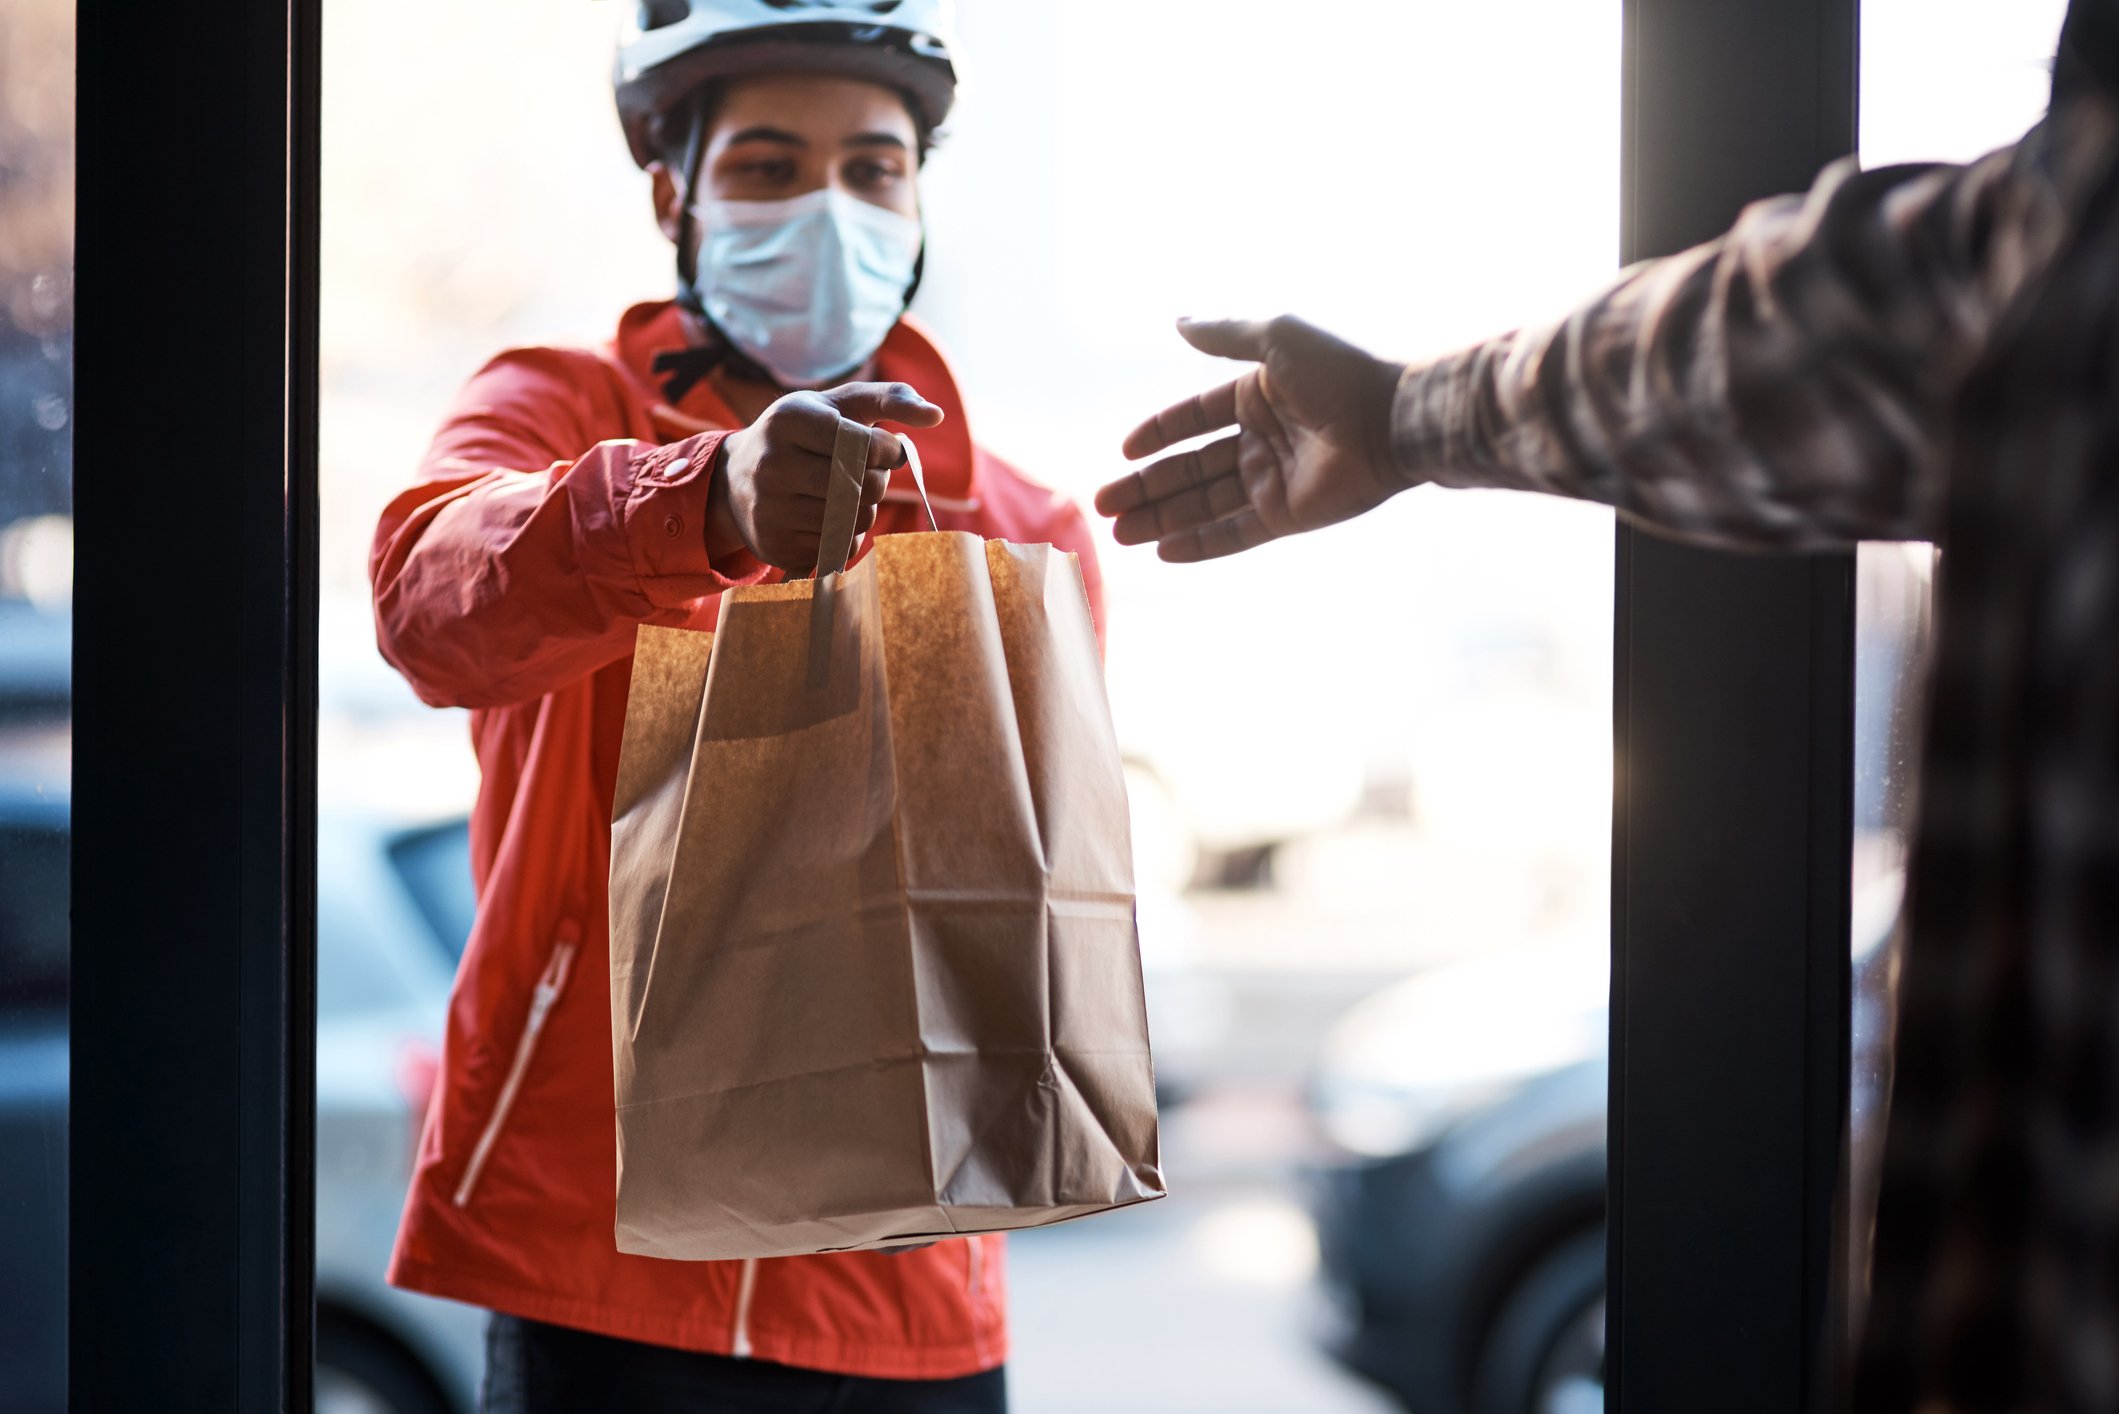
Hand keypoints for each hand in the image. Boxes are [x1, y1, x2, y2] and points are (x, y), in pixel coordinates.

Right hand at [707, 382, 943, 570]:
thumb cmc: (802, 434)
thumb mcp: (838, 406)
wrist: (735, 479)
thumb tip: (937, 416)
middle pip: (863, 486)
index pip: (864, 445)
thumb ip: (890, 399)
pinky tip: (826, 517)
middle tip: (864, 474)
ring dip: (865, 510)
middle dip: (878, 482)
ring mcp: (770, 508)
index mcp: (790, 419)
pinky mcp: (775, 545)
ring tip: (846, 494)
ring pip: (854, 520)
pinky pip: (838, 548)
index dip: (887, 451)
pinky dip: (846, 535)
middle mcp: (773, 464)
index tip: (885, 450)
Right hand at [1094, 316, 1404, 561]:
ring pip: (1204, 505)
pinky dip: (1200, 545)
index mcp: (1256, 395)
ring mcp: (1273, 480)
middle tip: (1103, 505)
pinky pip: (1235, 534)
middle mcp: (1260, 439)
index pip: (1193, 419)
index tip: (1123, 451)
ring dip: (1161, 519)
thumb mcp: (1275, 339)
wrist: (1393, 420)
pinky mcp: (1288, 516)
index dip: (1157, 434)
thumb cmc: (1339, 373)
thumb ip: (1223, 335)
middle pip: (1189, 468)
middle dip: (1145, 487)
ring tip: (1118, 533)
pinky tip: (1161, 552)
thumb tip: (1177, 321)